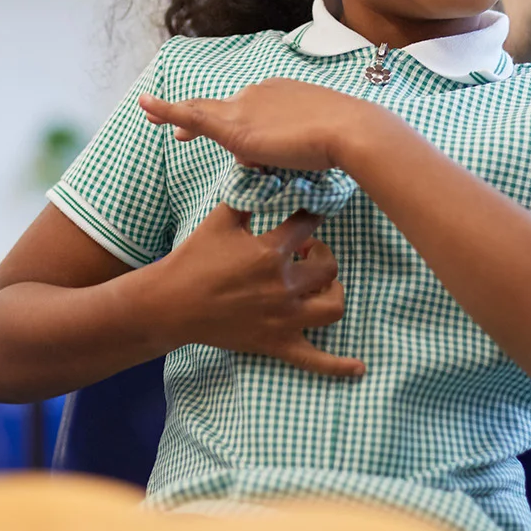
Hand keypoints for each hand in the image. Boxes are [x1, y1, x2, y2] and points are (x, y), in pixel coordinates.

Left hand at [140, 78, 373, 170]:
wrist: (349, 131)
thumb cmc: (345, 139)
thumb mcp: (318, 138)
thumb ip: (296, 143)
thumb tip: (280, 156)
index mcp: (279, 92)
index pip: (248, 105)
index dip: (230, 114)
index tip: (221, 124)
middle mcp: (258, 93)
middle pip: (220, 105)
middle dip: (194, 113)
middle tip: (171, 123)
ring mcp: (245, 107)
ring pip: (204, 112)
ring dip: (178, 116)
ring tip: (151, 115)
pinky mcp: (235, 127)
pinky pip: (192, 115)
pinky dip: (166, 110)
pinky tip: (146, 105)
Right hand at [161, 204, 362, 377]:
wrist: (170, 305)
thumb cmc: (194, 259)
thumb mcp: (220, 220)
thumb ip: (246, 193)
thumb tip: (261, 162)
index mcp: (269, 252)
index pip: (309, 224)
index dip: (313, 214)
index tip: (311, 213)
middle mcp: (282, 286)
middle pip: (328, 266)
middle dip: (321, 253)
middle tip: (304, 251)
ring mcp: (283, 318)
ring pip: (333, 305)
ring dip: (333, 291)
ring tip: (318, 284)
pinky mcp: (276, 343)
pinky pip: (315, 360)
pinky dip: (339, 366)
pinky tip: (360, 368)